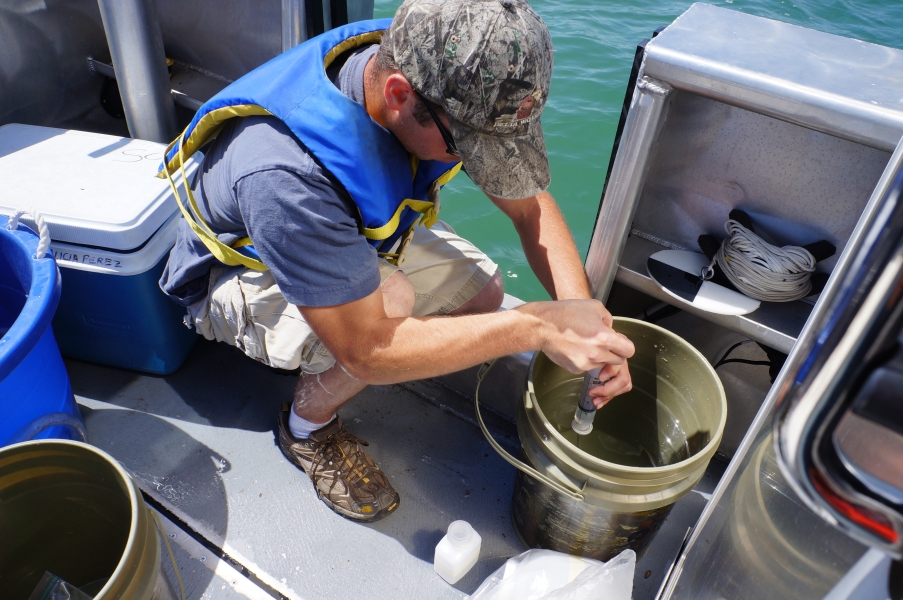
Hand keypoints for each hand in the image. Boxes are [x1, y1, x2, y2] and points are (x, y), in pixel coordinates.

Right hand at [520, 299, 634, 403]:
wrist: (542, 326)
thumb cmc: (565, 313)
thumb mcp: (594, 306)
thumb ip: (608, 319)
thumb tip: (611, 329)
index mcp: (604, 338)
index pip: (629, 351)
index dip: (625, 345)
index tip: (619, 342)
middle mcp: (597, 354)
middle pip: (618, 360)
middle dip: (614, 352)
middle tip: (603, 342)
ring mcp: (585, 363)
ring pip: (603, 364)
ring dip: (600, 355)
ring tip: (586, 342)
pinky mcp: (575, 368)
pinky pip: (588, 366)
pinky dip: (586, 359)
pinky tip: (576, 347)